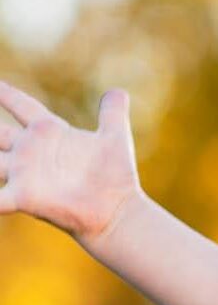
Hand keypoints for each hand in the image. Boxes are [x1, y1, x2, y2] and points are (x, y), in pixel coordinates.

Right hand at [0, 81, 142, 242]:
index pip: (21, 104)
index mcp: (48, 132)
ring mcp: (24, 173)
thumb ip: (112, 114)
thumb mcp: (115, 138)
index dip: (6, 93)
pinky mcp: (24, 196)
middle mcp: (30, 150)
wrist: (116, 213)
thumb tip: (118, 92)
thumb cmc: (115, 177)